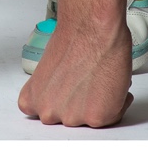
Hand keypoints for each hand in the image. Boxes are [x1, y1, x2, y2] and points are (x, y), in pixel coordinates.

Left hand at [18, 21, 133, 127]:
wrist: (91, 28)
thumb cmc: (73, 38)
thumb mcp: (49, 67)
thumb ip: (51, 88)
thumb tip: (61, 93)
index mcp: (33, 98)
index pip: (36, 112)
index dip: (53, 101)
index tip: (60, 94)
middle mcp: (49, 112)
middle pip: (64, 117)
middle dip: (75, 103)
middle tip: (83, 83)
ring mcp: (73, 118)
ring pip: (88, 119)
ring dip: (95, 104)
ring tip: (97, 80)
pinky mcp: (97, 118)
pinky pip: (110, 118)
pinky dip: (115, 104)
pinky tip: (110, 84)